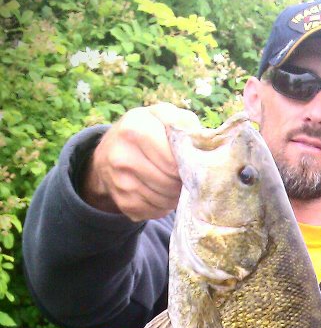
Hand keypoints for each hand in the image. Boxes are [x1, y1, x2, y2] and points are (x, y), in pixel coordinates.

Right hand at [80, 103, 198, 220]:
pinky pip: (156, 212)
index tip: (190, 164)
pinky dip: (165, 206)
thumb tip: (204, 143)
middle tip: (185, 176)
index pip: (174, 162)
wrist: (109, 150)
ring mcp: (120, 183)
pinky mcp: (123, 203)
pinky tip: (163, 193)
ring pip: (165, 201)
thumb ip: (183, 123)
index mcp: (135, 130)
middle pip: (170, 183)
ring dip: (175, 196)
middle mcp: (123, 157)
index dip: (187, 167)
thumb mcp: (162, 115)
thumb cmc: (146, 130)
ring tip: (175, 184)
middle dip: (182, 182)